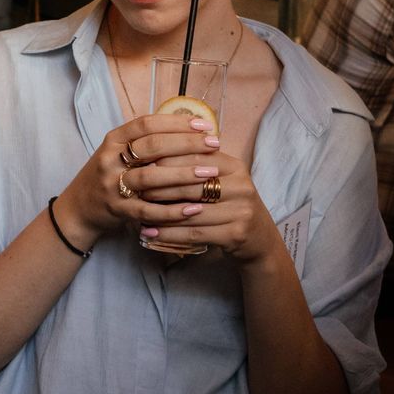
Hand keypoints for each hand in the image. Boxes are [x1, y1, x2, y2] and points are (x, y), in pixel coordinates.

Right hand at [63, 111, 225, 239]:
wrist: (79, 207)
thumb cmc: (109, 175)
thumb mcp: (119, 152)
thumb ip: (146, 141)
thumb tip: (190, 129)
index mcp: (113, 140)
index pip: (147, 124)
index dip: (177, 122)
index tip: (204, 125)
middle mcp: (110, 159)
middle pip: (152, 146)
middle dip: (187, 144)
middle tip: (214, 144)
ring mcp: (112, 185)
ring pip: (150, 178)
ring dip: (183, 175)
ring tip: (210, 173)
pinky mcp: (117, 210)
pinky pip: (148, 210)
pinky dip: (172, 211)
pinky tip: (194, 208)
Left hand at [130, 139, 283, 267]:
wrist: (258, 239)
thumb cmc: (228, 205)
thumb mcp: (219, 180)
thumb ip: (195, 165)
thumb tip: (152, 155)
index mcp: (234, 166)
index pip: (194, 156)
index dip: (165, 160)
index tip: (140, 164)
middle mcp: (241, 185)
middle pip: (191, 184)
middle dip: (160, 187)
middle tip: (134, 190)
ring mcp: (241, 210)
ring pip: (191, 210)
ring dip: (160, 213)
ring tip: (138, 214)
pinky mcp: (236, 233)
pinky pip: (195, 232)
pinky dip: (170, 234)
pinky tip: (151, 233)